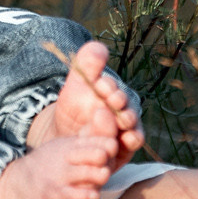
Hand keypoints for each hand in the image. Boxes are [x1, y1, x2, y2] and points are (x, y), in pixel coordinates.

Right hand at [0, 137, 113, 198]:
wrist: (19, 194)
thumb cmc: (52, 171)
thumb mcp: (65, 150)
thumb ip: (90, 142)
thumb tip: (114, 134)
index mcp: (68, 145)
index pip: (102, 141)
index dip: (111, 148)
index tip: (108, 155)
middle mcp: (64, 158)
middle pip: (101, 155)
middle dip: (108, 163)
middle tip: (102, 169)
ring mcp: (61, 178)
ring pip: (98, 174)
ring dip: (101, 179)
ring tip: (95, 183)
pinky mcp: (59, 198)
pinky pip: (87, 196)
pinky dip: (92, 196)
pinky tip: (88, 196)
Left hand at [27, 38, 146, 168]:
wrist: (65, 137)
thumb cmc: (75, 108)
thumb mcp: (76, 85)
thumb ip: (86, 65)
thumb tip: (98, 47)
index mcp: (114, 94)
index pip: (113, 88)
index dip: (108, 86)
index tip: (100, 84)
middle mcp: (125, 113)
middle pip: (127, 107)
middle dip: (120, 103)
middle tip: (113, 100)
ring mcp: (126, 132)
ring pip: (132, 127)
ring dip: (129, 123)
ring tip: (123, 121)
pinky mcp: (124, 151)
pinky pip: (131, 148)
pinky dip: (131, 143)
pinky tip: (126, 139)